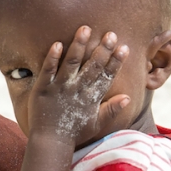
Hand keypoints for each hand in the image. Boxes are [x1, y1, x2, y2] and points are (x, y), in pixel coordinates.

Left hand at [28, 26, 128, 145]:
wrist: (50, 142)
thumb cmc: (74, 133)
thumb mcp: (96, 124)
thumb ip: (111, 110)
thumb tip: (128, 97)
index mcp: (90, 98)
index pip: (106, 76)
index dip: (116, 62)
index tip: (125, 47)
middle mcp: (77, 91)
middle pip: (92, 67)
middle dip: (102, 50)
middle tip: (111, 34)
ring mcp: (59, 89)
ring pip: (71, 63)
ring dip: (78, 46)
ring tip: (85, 28)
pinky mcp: (42, 89)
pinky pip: (48, 70)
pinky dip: (52, 58)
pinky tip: (57, 44)